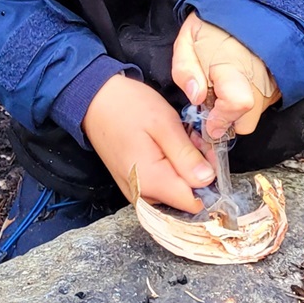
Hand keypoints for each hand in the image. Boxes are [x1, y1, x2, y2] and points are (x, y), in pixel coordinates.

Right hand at [83, 75, 215, 212]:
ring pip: (175, 190)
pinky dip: (171, 168)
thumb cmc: (128, 107)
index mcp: (152, 182)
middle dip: (197, 172)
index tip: (209, 155)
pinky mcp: (134, 184)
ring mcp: (136, 191)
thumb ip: (186, 156)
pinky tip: (169, 146)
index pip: (194, 202)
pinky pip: (162, 185)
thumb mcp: (164, 125)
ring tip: (180, 139)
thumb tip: (208, 180)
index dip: (209, 181)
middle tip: (193, 140)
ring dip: (184, 168)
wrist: (93, 100)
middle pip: (185, 197)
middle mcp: (143, 194)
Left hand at [172, 13, 280, 139]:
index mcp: (234, 65)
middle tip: (215, 100)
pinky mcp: (282, 85)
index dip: (222, 119)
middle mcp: (260, 77)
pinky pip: (265, 106)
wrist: (250, 5)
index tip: (209, 120)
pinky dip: (252, 101)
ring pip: (255, 116)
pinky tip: (242, 82)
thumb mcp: (188, 39)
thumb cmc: (215, 24)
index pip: (238, 104)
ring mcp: (275, 82)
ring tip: (228, 85)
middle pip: (246, 123)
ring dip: (239, 110)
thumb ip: (184, 70)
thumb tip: (196, 98)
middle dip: (228, 119)